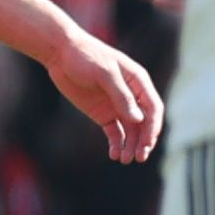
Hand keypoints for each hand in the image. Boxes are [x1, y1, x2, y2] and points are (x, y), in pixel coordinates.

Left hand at [46, 31, 164, 162]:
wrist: (61, 53)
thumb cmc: (86, 57)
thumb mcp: (104, 74)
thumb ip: (121, 96)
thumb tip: (138, 119)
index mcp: (138, 82)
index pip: (153, 108)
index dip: (153, 126)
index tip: (147, 143)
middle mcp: (131, 95)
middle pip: (144, 123)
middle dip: (143, 141)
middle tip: (139, 157)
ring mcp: (117, 105)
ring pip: (131, 130)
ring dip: (130, 145)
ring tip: (124, 160)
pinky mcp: (103, 113)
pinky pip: (115, 132)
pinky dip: (116, 143)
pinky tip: (114, 154)